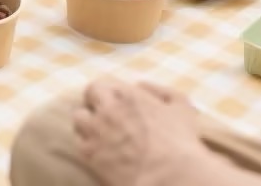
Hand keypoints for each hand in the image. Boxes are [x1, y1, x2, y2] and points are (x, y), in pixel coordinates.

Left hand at [75, 80, 222, 184]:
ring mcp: (96, 130)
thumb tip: (139, 85)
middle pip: (87, 96)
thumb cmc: (181, 141)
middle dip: (94, 103)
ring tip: (98, 134)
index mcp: (127, 94)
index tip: (112, 103)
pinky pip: (79, 144)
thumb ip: (160, 90)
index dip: (106, 94)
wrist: (171, 176)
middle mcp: (107, 108)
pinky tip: (99, 152)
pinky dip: (87, 146)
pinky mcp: (90, 154)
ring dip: (87, 123)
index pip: (103, 84)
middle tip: (103, 116)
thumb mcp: (181, 106)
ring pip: (78, 119)